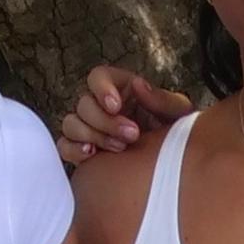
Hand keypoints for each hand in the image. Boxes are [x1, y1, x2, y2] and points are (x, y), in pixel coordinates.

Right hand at [56, 62, 188, 165]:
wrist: (172, 166)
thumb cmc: (175, 133)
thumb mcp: (179, 113)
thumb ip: (162, 98)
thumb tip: (138, 85)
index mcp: (121, 89)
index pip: (98, 77)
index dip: (102, 89)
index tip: (116, 105)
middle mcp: (100, 106)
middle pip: (84, 104)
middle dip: (106, 121)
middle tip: (132, 135)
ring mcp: (89, 128)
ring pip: (71, 124)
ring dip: (92, 135)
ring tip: (119, 149)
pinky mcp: (83, 150)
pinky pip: (64, 146)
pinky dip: (74, 150)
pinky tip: (93, 155)